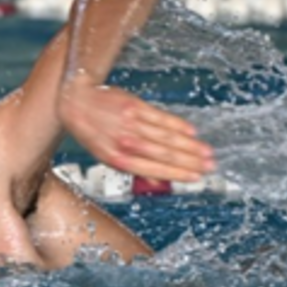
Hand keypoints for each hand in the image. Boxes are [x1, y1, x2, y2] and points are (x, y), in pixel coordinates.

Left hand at [58, 76, 214, 181]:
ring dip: (189, 145)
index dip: (177, 174)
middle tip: (209, 166)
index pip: (154, 169)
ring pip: (166, 137)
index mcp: (118, 159)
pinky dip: (178, 125)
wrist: (76, 102)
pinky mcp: (134, 106)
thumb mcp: (107, 156)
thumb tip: (156, 184)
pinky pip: (161, 117)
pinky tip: (191, 132)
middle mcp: (126, 142)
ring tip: (206, 152)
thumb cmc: (94, 132)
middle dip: (190, 161)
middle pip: (164, 154)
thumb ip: (132, 167)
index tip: (195, 177)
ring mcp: (131, 123)